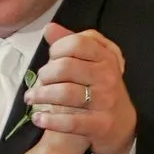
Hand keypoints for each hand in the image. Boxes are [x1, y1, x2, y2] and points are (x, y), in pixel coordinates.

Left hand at [25, 25, 135, 153]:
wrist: (122, 124)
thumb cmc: (101, 87)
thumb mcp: (93, 62)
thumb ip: (72, 43)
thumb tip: (49, 28)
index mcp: (106, 57)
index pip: (76, 43)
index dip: (57, 48)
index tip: (50, 58)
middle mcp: (108, 77)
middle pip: (66, 67)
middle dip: (45, 74)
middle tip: (38, 80)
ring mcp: (106, 101)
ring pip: (65, 93)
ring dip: (41, 96)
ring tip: (30, 98)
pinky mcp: (101, 124)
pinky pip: (70, 121)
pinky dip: (50, 120)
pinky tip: (38, 119)